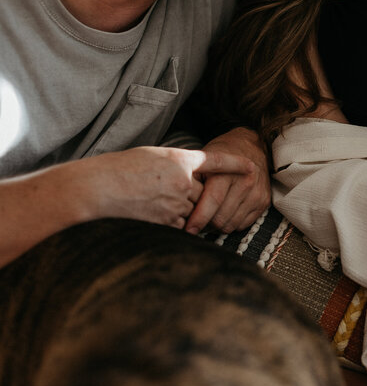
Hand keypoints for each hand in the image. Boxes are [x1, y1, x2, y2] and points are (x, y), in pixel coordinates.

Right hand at [86, 146, 254, 229]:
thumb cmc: (117, 171)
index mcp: (179, 160)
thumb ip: (174, 167)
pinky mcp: (169, 222)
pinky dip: (174, 226)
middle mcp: (184, 180)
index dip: (236, 164)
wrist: (95, 190)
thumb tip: (189, 178)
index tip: (251, 167)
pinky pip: (182, 227)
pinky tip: (152, 218)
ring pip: (196, 211)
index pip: (216, 161)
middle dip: (198, 198)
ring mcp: (178, 203)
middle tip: (170, 196)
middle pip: (206, 193)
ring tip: (156, 206)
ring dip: (186, 213)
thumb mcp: (150, 158)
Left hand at [185, 127, 270, 234]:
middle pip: (221, 218)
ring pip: (231, 225)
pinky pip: (242, 225)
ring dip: (217, 226)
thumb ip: (192, 180)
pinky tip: (224, 215)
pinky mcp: (263, 202)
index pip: (213, 202)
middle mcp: (245, 182)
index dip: (199, 219)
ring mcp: (256, 193)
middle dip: (205, 225)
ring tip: (209, 218)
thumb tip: (177, 204)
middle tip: (196, 223)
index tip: (188, 230)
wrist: (251, 146)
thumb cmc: (222, 153)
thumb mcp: (204, 159)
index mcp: (227, 172)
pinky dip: (230, 224)